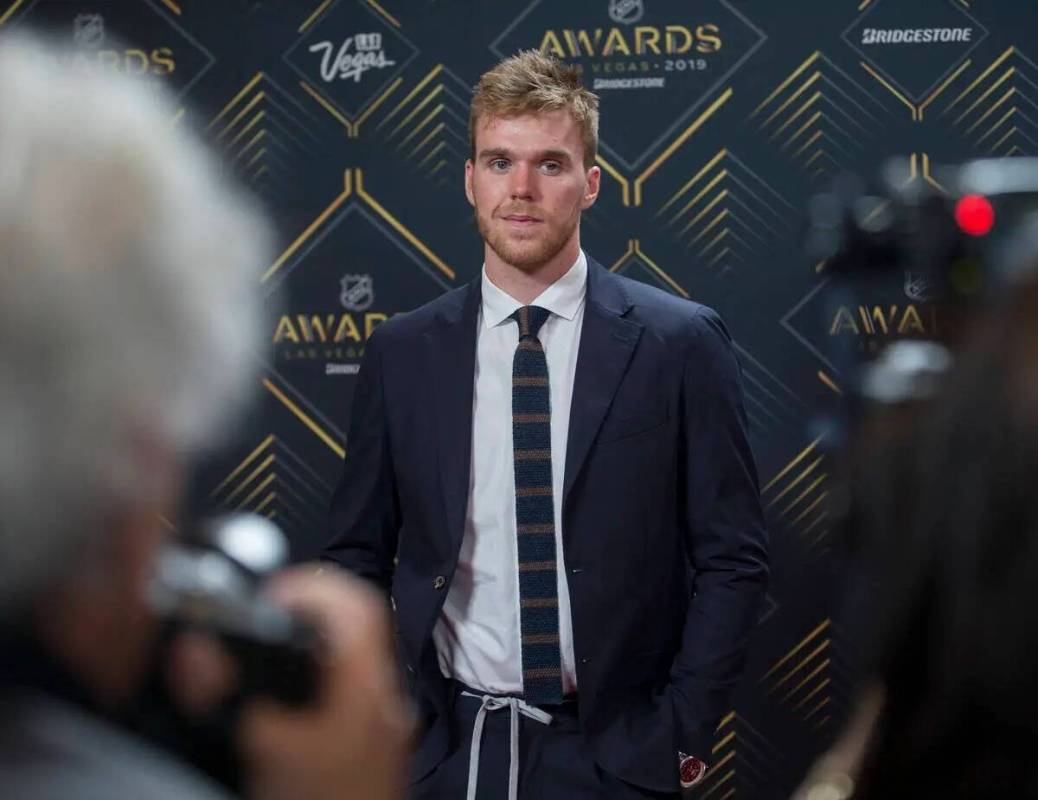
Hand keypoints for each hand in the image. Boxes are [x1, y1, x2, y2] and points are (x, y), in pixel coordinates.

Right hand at [234, 567, 413, 799]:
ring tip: (264, 653)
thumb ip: (225, 698)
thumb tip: (195, 651)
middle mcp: (383, 703)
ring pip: (351, 662)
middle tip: (261, 617)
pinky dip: (317, 683)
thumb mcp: (261, 750)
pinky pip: (348, 696)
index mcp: (365, 691)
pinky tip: (283, 704)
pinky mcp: (372, 752)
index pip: (355, 606)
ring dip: (310, 647)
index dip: (311, 586)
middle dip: (306, 612)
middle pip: (354, 628)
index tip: (270, 594)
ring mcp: (382, 728)